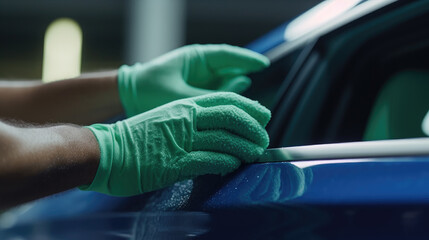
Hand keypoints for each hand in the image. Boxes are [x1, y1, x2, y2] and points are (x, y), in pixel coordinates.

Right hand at [81, 92, 270, 195]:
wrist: (102, 151)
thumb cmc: (133, 139)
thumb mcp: (162, 119)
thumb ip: (187, 121)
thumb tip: (215, 128)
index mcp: (181, 106)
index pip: (224, 99)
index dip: (248, 106)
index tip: (263, 114)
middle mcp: (184, 118)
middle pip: (230, 116)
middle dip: (253, 127)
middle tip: (264, 138)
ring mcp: (180, 140)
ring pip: (225, 139)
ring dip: (245, 147)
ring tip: (256, 153)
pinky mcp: (174, 163)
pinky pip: (209, 161)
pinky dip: (227, 162)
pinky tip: (234, 164)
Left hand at [118, 44, 269, 116]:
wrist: (128, 96)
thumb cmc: (149, 89)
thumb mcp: (182, 94)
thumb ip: (212, 93)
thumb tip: (243, 83)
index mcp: (196, 57)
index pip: (228, 55)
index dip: (248, 60)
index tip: (264, 65)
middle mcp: (200, 66)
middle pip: (230, 71)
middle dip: (245, 82)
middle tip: (258, 99)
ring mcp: (197, 79)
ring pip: (224, 84)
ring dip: (236, 95)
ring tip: (249, 110)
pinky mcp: (194, 92)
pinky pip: (215, 95)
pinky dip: (224, 103)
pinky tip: (232, 114)